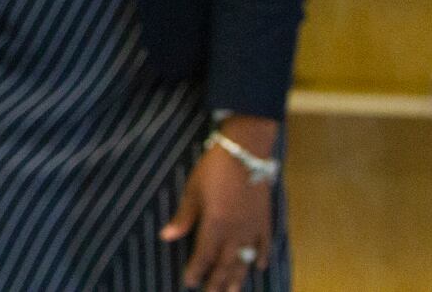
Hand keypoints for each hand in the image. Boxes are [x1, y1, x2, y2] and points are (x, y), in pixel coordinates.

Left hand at [161, 116, 279, 290]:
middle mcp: (236, 231)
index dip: (196, 270)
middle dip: (217, 281)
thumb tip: (167, 237)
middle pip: (226, 263)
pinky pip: (265, 244)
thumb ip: (183, 217)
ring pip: (246, 259)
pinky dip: (262, 256)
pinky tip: (259, 267)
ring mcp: (253, 227)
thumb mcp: (192, 190)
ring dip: (238, 277)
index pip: (204, 255)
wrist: (245, 152)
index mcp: (216, 224)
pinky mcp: (265, 219)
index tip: (188, 282)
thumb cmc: (213, 168)